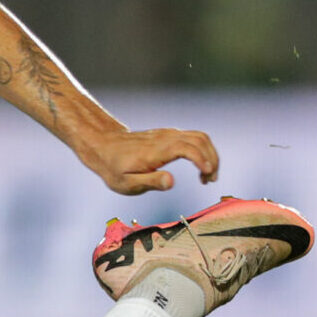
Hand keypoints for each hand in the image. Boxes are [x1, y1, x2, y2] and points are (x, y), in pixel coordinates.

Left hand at [80, 127, 219, 195]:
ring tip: (208, 176)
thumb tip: (171, 181)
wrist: (103, 145)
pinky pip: (194, 138)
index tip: (207, 176)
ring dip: (210, 155)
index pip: (187, 148)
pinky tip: (200, 167)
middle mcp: (165, 138)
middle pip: (200, 140)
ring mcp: (168, 134)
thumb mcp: (127, 183)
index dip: (202, 160)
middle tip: (210, 180)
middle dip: (212, 159)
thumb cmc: (114, 167)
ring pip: (199, 137)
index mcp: (156, 151)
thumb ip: (150, 182)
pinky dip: (203, 151)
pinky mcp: (169, 135)